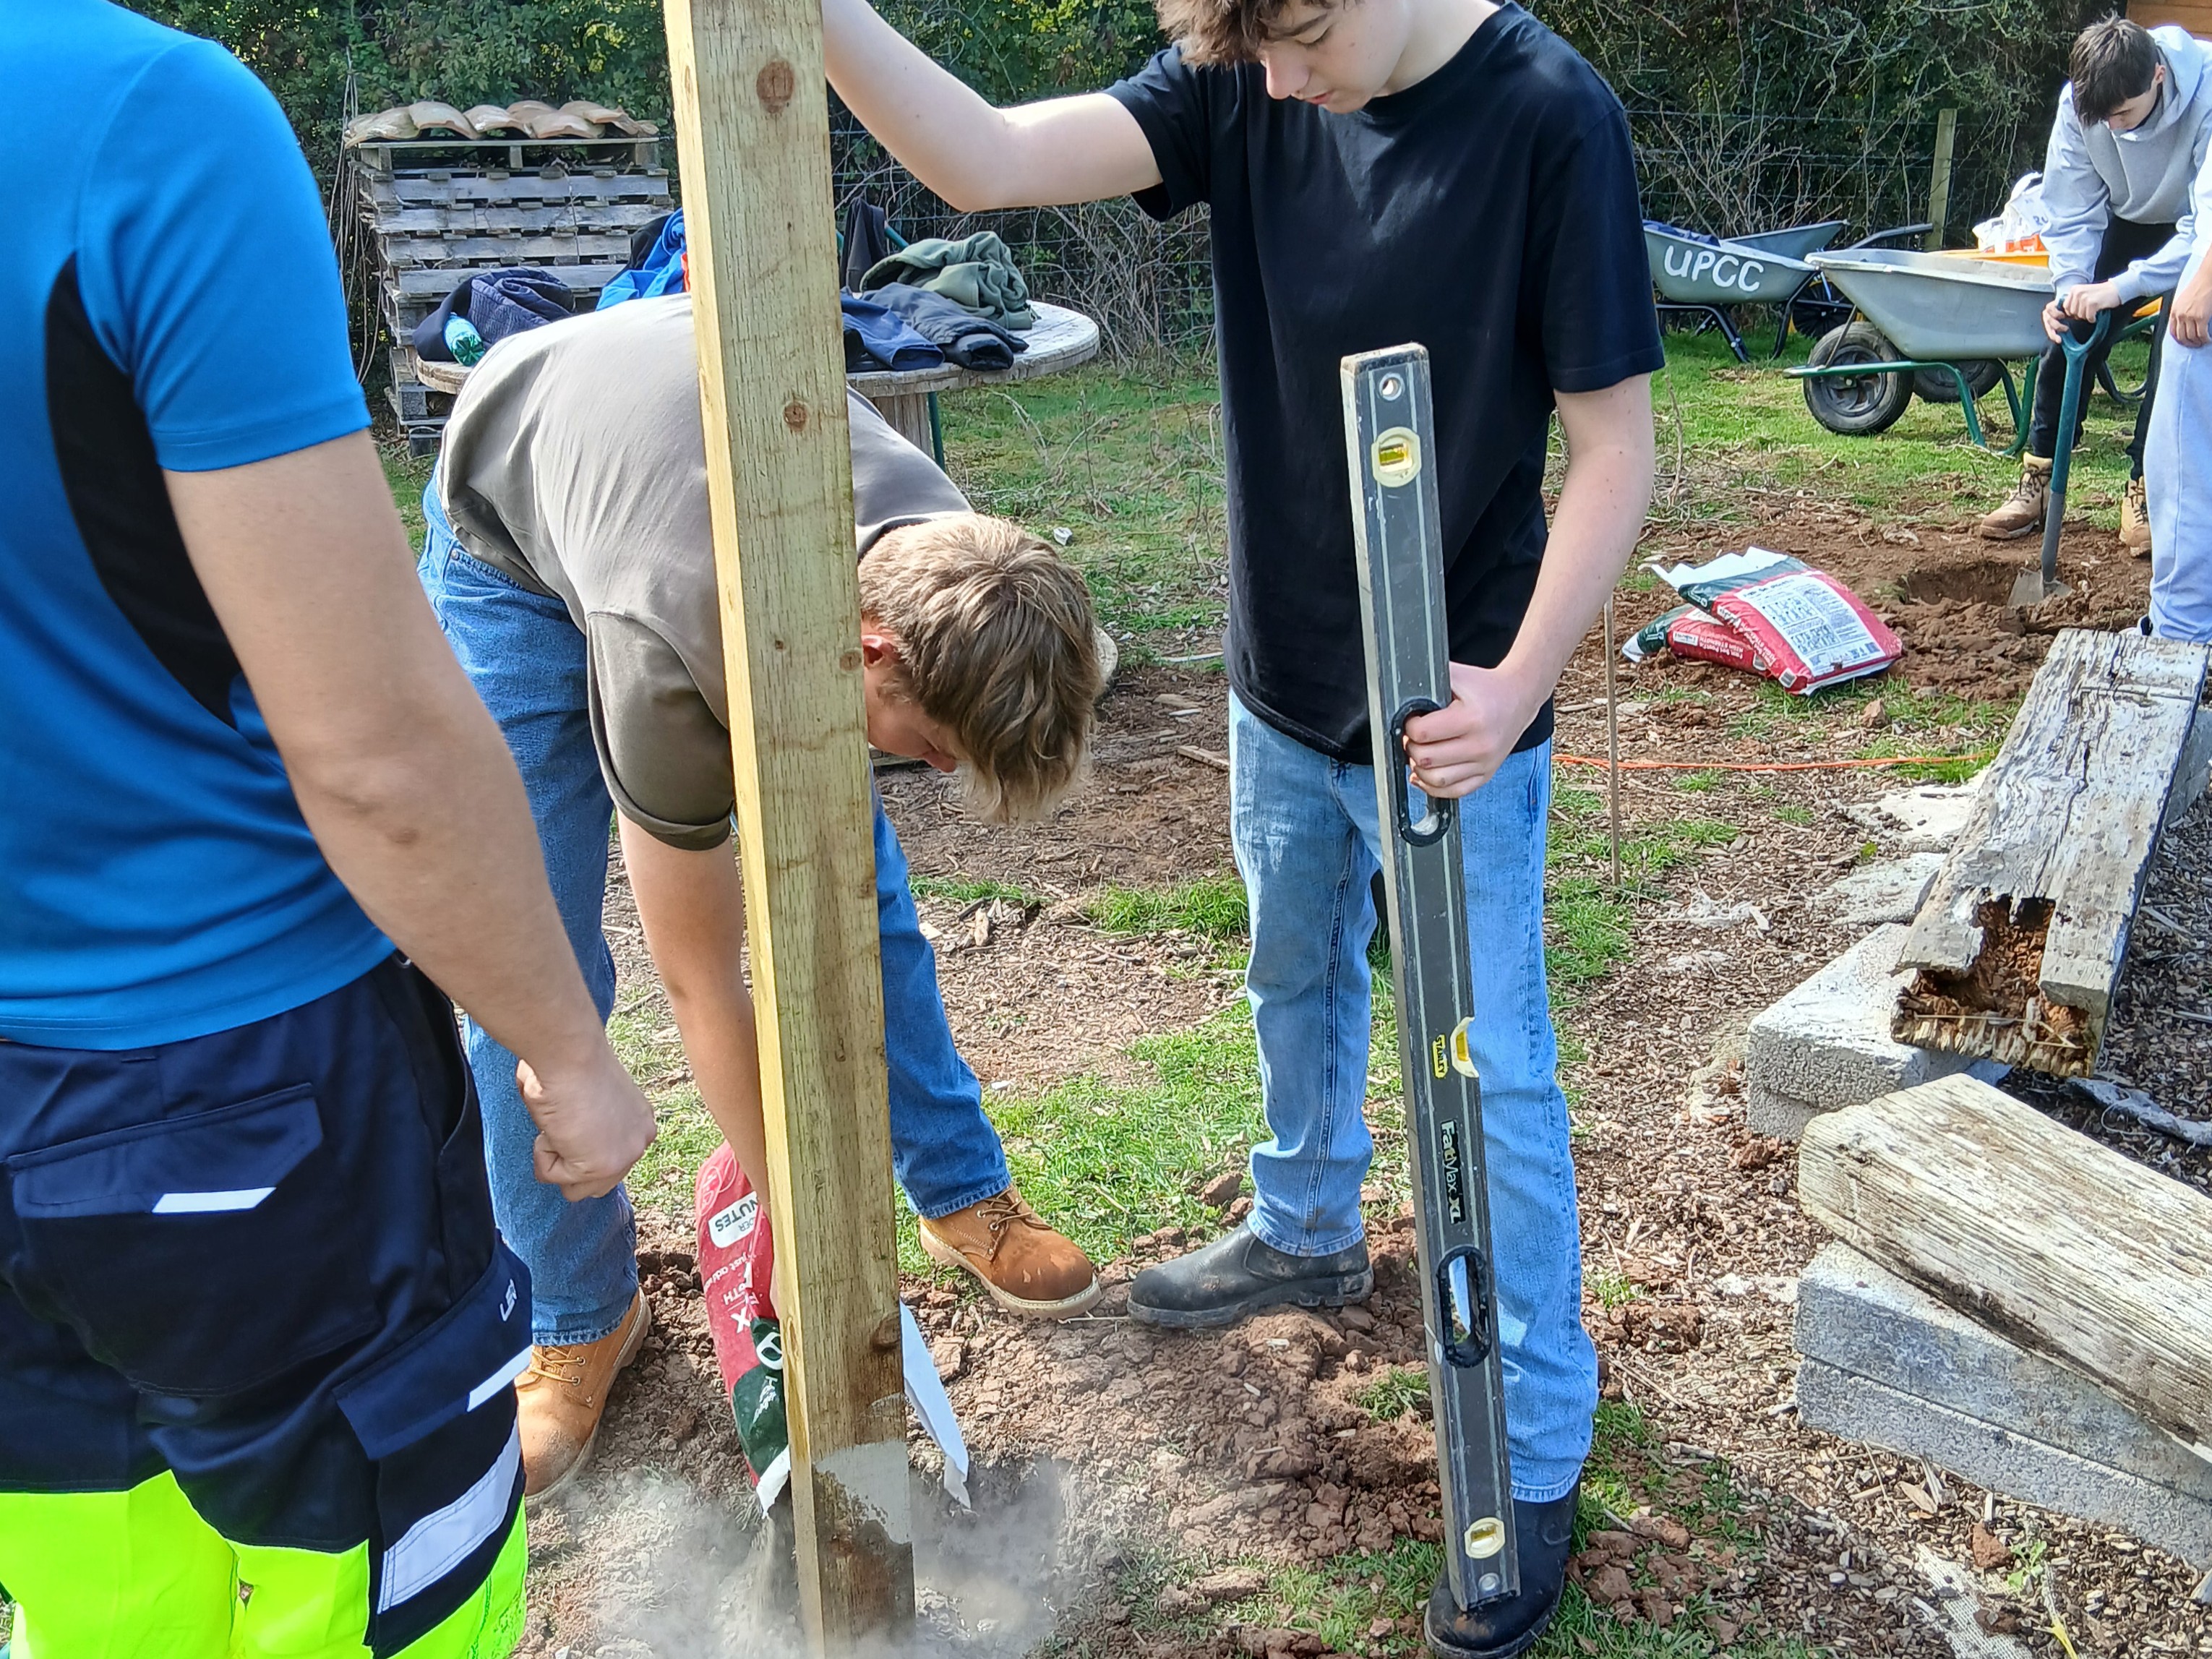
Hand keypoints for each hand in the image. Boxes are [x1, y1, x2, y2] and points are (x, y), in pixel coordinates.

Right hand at [517, 1043, 657, 1200]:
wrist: (570, 1052)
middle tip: (565, 1124)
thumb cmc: (571, 1062)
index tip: (574, 1121)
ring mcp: (623, 1158)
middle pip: (598, 1185)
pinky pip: (551, 1175)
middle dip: (571, 1162)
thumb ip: (594, 1128)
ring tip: (561, 1123)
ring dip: (555, 1159)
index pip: (612, 1162)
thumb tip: (571, 1144)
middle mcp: (640, 1142)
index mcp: (640, 1124)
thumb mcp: (595, 1101)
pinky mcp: (598, 1167)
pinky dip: (542, 1152)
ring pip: (575, 1189)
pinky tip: (556, 1122)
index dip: (582, 1148)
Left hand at [1400, 661, 1544, 798]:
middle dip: (1411, 747)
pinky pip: (1454, 792)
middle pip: (1425, 759)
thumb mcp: (1457, 675)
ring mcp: (1485, 763)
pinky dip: (1434, 787)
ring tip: (1421, 753)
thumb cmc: (1485, 687)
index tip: (1413, 720)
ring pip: (1436, 780)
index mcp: (1471, 718)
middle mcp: (1480, 745)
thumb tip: (1401, 692)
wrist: (1518, 698)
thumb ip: (1429, 681)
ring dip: (1419, 769)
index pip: (1423, 733)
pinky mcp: (1486, 774)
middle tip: (1414, 737)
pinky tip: (1426, 774)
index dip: (1410, 726)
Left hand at [2062, 280, 2122, 320]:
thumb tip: (2065, 314)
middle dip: (2080, 315)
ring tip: (2093, 311)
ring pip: (2079, 316)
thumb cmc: (2100, 294)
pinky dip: (2092, 319)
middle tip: (2089, 311)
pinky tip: (2096, 315)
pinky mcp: (2092, 303)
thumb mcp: (2084, 293)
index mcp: (2074, 289)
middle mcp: (2077, 292)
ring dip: (2086, 317)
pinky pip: (2088, 317)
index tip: (2081, 311)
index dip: (2072, 312)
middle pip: (2072, 312)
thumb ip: (2074, 301)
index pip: (2066, 307)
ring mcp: (2084, 297)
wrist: (2116, 289)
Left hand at [2172, 269, 2211, 348]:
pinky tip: (2209, 340)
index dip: (2179, 340)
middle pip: (2182, 337)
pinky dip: (2205, 339)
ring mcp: (2189, 317)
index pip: (2173, 332)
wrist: (2207, 279)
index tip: (2186, 343)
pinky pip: (2201, 334)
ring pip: (2192, 337)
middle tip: (2196, 345)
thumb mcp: (2183, 300)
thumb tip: (2184, 322)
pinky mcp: (2201, 317)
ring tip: (2203, 343)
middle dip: (2189, 344)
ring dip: (2198, 342)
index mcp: (2174, 311)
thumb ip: (2181, 311)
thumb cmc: (2198, 287)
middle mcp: (2179, 315)